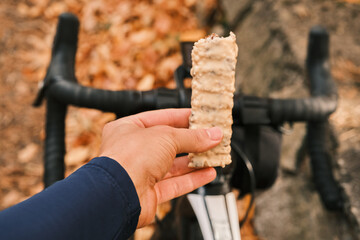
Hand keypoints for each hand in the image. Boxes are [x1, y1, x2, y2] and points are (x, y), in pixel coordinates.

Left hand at [99, 109, 221, 227]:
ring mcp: (140, 172)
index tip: (200, 117)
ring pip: (173, 166)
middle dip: (192, 141)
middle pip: (168, 143)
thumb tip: (213, 134)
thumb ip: (192, 137)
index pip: (160, 118)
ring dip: (195, 161)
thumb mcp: (166, 137)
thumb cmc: (129, 158)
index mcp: (128, 128)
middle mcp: (133, 150)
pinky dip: (192, 179)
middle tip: (211, 137)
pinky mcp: (149, 193)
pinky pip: (175, 184)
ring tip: (214, 155)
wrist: (118, 194)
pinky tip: (208, 173)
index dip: (182, 117)